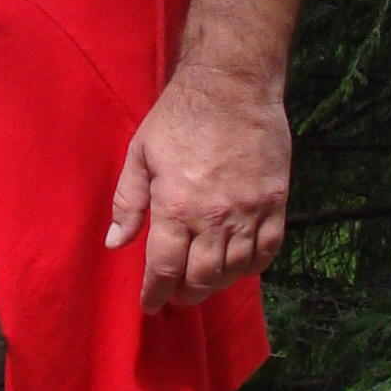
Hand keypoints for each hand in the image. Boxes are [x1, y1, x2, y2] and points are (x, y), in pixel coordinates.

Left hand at [106, 64, 290, 311]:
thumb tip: (115, 244)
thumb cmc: (178, 116)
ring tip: (204, 283)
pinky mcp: (276, 202)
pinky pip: (268, 250)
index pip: (164, 269)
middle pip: (201, 278)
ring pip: (235, 270)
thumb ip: (128, 202)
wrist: (232, 85)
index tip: (150, 305)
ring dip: (217, 285)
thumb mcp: (140, 153)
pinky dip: (253, 267)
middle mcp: (214, 217)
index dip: (155, 294)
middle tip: (177, 296)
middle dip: (186, 295)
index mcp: (175, 206)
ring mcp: (249, 211)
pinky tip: (239, 267)